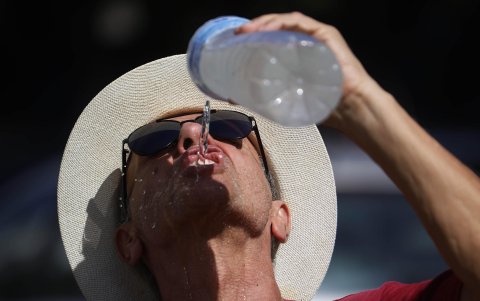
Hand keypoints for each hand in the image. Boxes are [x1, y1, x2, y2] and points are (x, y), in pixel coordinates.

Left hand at [236, 12, 385, 130]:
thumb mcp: (288, 98)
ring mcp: (316, 36)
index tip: (237, 40)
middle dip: (256, 27)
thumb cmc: (323, 105)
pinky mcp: (326, 35)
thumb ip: (267, 95)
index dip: (254, 35)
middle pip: (277, 27)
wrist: (350, 107)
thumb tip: (236, 98)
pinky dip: (283, 23)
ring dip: (265, 22)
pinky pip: (301, 22)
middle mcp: (306, 41)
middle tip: (239, 33)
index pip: (272, 37)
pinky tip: (269, 29)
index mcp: (297, 54)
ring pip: (287, 21)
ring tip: (249, 30)